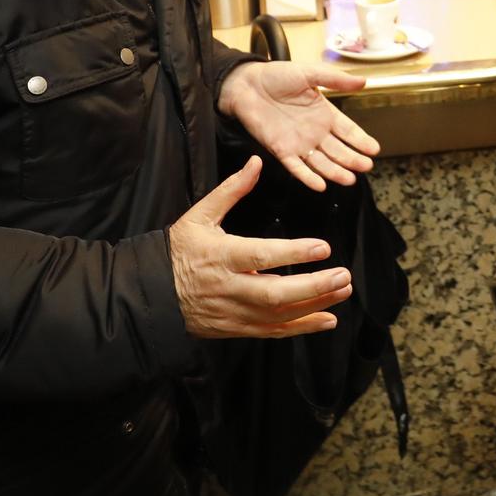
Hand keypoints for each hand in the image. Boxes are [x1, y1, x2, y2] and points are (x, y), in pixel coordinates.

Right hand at [168, 157, 352, 338]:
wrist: (152, 294)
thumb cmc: (178, 251)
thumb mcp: (199, 216)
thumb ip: (231, 190)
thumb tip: (256, 163)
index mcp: (220, 256)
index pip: (261, 255)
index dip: (293, 253)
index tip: (323, 247)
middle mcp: (229, 287)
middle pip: (275, 293)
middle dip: (314, 287)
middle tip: (343, 275)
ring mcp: (234, 312)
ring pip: (279, 315)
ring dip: (316, 305)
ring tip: (343, 290)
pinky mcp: (237, 329)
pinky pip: (274, 332)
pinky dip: (303, 328)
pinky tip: (328, 319)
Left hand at [220, 59, 380, 191]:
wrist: (247, 85)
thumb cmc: (277, 75)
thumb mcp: (309, 73)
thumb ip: (335, 79)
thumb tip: (363, 81)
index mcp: (324, 113)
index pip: (348, 131)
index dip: (361, 140)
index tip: (374, 149)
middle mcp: (315, 131)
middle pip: (338, 150)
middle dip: (353, 159)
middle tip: (366, 166)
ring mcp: (299, 143)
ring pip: (322, 162)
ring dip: (335, 172)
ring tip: (350, 179)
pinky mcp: (281, 151)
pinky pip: (297, 168)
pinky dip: (308, 177)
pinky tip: (321, 185)